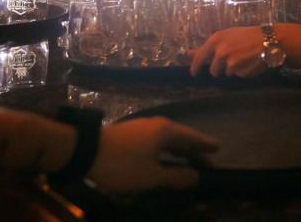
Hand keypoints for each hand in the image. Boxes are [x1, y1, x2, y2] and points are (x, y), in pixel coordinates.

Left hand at [87, 117, 218, 193]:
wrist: (83, 151)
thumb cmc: (121, 164)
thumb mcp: (150, 176)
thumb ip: (175, 176)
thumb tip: (196, 177)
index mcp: (166, 131)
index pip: (193, 138)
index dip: (205, 145)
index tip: (218, 148)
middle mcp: (157, 124)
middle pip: (181, 136)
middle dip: (193, 149)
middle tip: (205, 159)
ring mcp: (142, 127)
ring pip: (167, 138)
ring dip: (178, 149)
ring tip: (186, 159)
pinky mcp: (129, 133)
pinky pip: (156, 139)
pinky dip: (165, 148)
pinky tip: (161, 157)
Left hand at [189, 26, 266, 77]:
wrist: (269, 39)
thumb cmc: (247, 35)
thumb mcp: (227, 36)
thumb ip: (208, 47)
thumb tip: (188, 53)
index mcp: (215, 39)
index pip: (199, 58)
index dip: (195, 67)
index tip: (193, 73)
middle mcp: (220, 50)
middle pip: (213, 70)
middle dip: (220, 69)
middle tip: (232, 62)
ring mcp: (228, 60)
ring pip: (226, 73)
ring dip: (233, 69)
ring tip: (244, 58)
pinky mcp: (237, 69)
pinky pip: (237, 75)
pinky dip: (243, 71)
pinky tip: (250, 61)